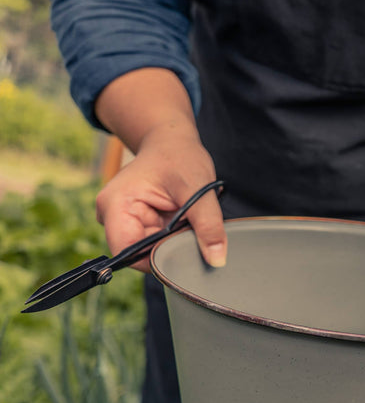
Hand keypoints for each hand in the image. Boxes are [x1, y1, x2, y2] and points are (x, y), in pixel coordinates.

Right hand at [96, 126, 224, 271]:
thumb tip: (216, 260)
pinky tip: (180, 219)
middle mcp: (110, 214)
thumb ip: (208, 226)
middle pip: (140, 253)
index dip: (158, 259)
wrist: (172, 142)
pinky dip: (171, 235)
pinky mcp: (133, 221)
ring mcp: (120, 219)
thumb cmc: (180, 156)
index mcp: (115, 205)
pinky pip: (154, 241)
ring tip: (184, 217)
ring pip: (149, 249)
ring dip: (171, 240)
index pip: (128, 254)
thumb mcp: (199, 188)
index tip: (185, 248)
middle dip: (168, 247)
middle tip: (190, 225)